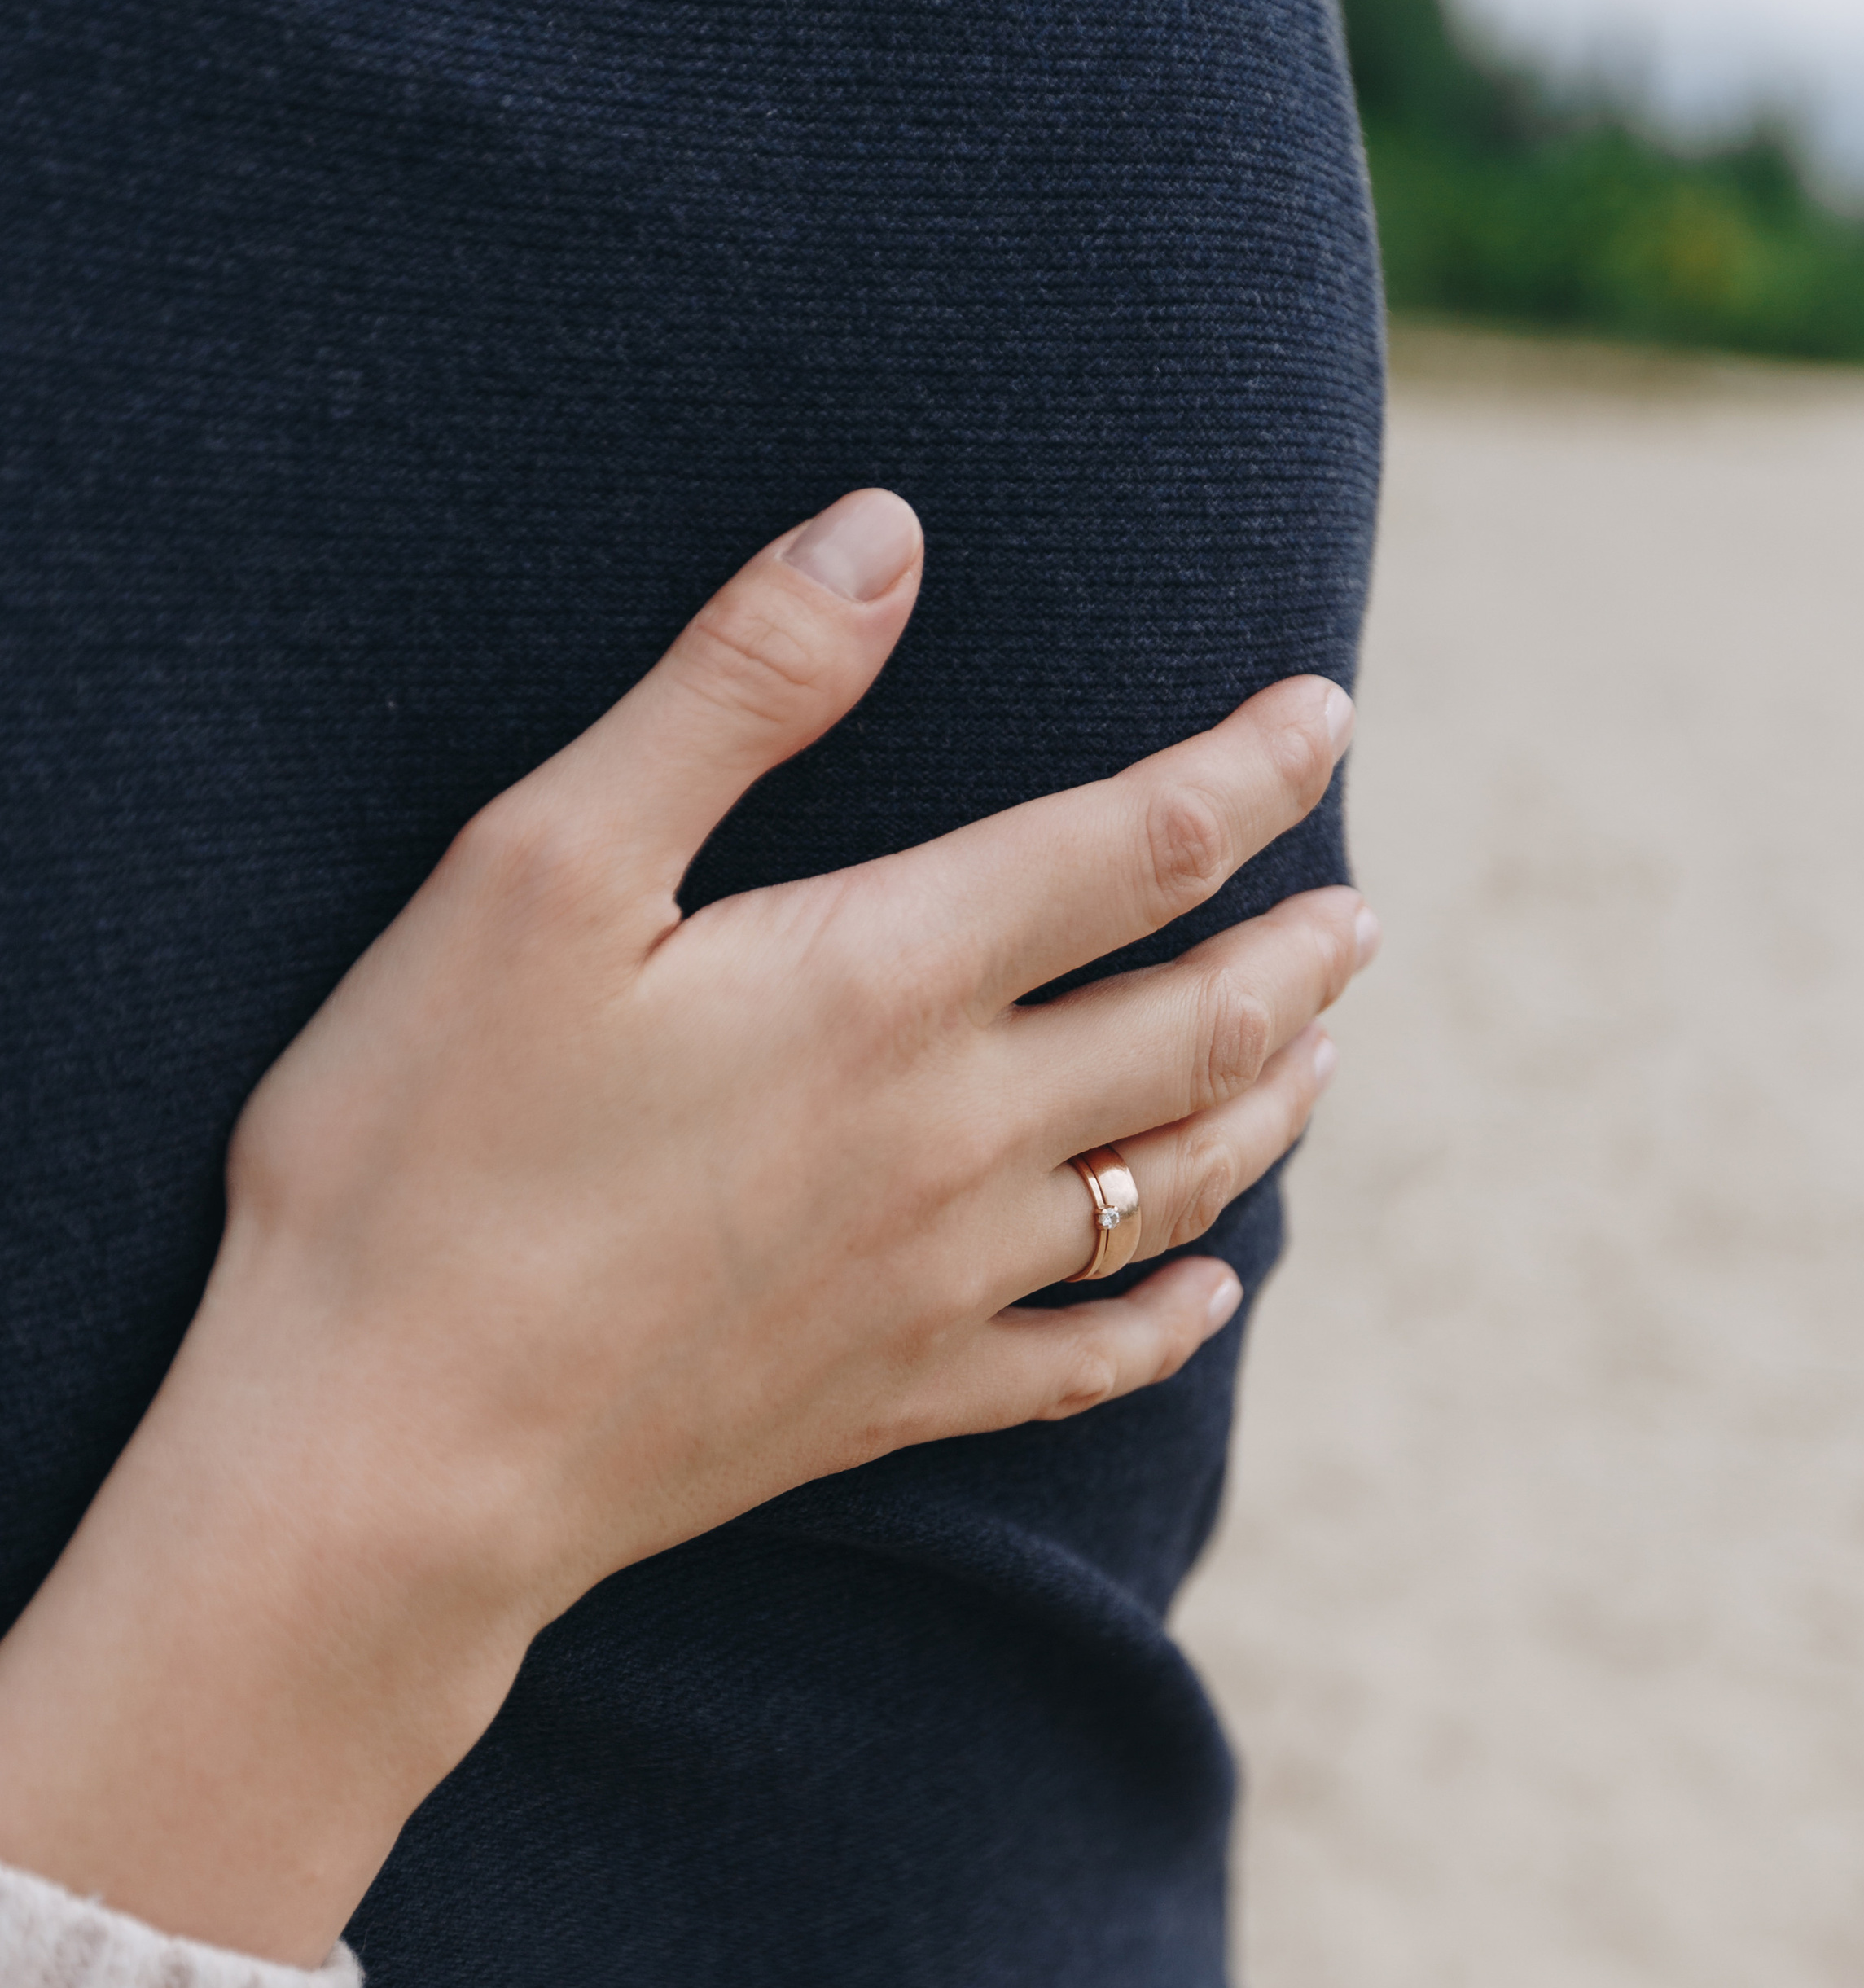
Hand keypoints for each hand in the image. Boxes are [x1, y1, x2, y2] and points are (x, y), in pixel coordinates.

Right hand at [0, 492, 1371, 1961]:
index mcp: (887, 982)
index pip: (1139, 847)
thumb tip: (885, 534)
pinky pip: (1086, 1362)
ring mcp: (938, 1287)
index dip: (1250, 768)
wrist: (384, 1453)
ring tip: (1315, 1053)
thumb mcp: (540, 869)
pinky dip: (1169, 1314)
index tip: (1322, 713)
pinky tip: (1208, 1293)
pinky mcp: (888, 1402)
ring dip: (1264, 1104)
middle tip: (1355, 912)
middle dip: (1293, 953)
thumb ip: (731, 694)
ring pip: (1169, 1183)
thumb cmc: (424, 1146)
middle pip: (1195, 1025)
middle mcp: (956, 1138)